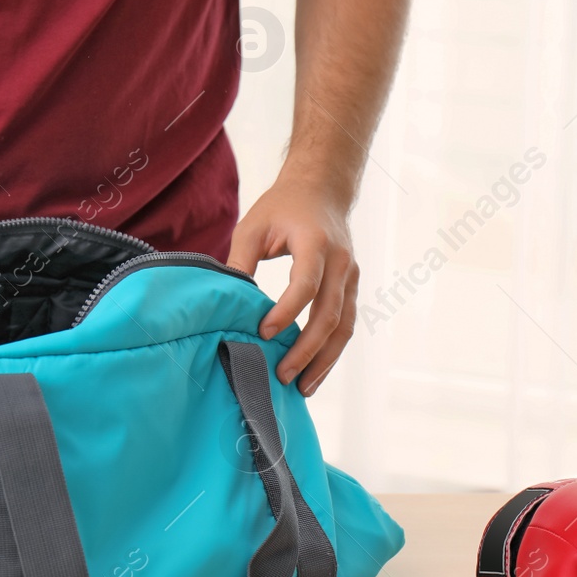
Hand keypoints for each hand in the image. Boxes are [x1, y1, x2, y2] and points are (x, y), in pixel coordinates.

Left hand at [226, 174, 359, 394]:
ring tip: (303, 388)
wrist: (322, 188)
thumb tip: (226, 304)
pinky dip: (332, 351)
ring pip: (344, 326)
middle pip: (329, 315)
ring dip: (324, 360)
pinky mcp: (351, 286)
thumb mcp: (253, 227)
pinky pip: (346, 324)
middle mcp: (341, 262)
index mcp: (316, 243)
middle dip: (306, 350)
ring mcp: (350, 276)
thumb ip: (240, 262)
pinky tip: (314, 372)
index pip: (305, 285)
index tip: (263, 333)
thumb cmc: (282, 207)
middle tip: (282, 376)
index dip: (286, 312)